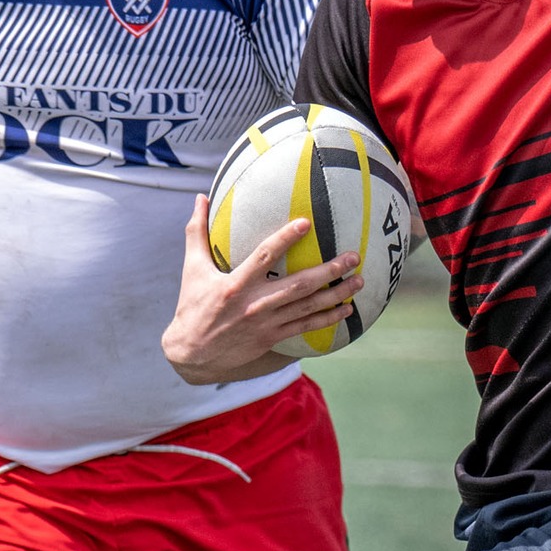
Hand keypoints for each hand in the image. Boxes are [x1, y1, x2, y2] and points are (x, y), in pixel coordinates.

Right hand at [161, 195, 363, 383]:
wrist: (191, 353)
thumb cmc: (192, 305)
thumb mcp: (192, 268)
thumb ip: (197, 232)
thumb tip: (200, 197)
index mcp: (235, 284)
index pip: (264, 256)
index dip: (285, 239)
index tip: (306, 223)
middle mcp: (254, 304)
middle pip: (299, 285)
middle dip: (329, 270)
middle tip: (353, 257)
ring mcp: (266, 324)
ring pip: (308, 307)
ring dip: (336, 294)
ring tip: (359, 281)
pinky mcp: (272, 338)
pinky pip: (305, 328)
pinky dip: (328, 319)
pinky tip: (346, 309)